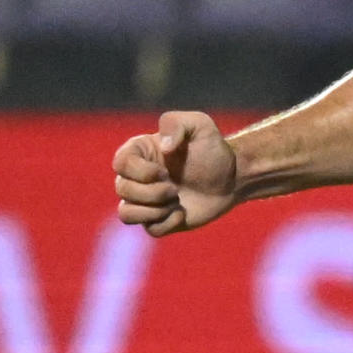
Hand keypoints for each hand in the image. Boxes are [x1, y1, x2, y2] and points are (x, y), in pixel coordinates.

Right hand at [114, 111, 242, 236]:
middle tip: (175, 188)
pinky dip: (167, 224)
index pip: (120, 164)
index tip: (165, 171)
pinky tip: (182, 213)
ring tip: (176, 201)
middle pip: (122, 189)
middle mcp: (136, 176)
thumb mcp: (200, 125)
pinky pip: (150, 229)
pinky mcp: (158, 219)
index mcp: (139, 152)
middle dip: (153, 192)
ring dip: (155, 210)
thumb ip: (176, 123)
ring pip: (127, 214)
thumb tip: (163, 146)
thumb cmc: (214, 150)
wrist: (232, 178)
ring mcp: (146, 200)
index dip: (141, 172)